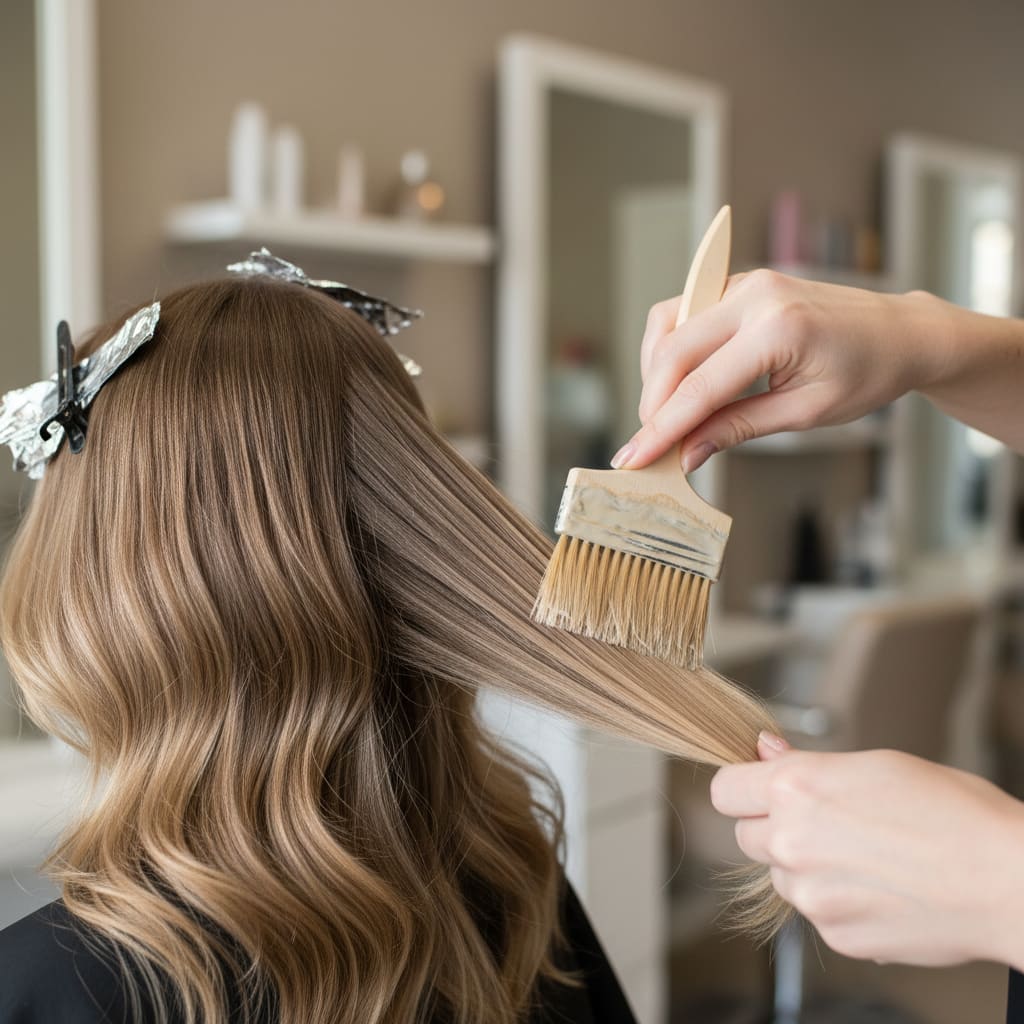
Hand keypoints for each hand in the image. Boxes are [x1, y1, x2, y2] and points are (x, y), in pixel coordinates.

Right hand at [613, 270, 945, 470]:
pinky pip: (684, 312)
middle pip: (672, 352)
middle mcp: (755, 296)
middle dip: (651, 403)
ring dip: (654, 373)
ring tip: (665, 414)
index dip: (662, 427)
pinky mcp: (739, 284)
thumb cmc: (867, 373)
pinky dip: (670, 349)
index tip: (634, 459)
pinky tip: (678, 381)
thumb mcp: (805, 413)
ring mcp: (745, 283)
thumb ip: (738, 428)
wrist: (901, 332)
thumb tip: (686, 453)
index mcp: (779, 329)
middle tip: (646, 445)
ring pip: (668, 325)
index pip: (700, 386)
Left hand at [710, 733, 1023, 969]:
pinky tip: (880, 886)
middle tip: (823, 820)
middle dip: (772, 826)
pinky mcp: (836, 934)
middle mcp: (791, 843)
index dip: (742, 786)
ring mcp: (811, 895)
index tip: (757, 787)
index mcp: (796, 790)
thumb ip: (805, 765)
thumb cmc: (952, 812)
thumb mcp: (874, 765)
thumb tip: (764, 752)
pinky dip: (836, 900)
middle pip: (745, 834)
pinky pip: (815, 911)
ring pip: (780, 875)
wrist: (1008, 881)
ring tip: (864, 854)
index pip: (723, 789)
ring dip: (804, 866)